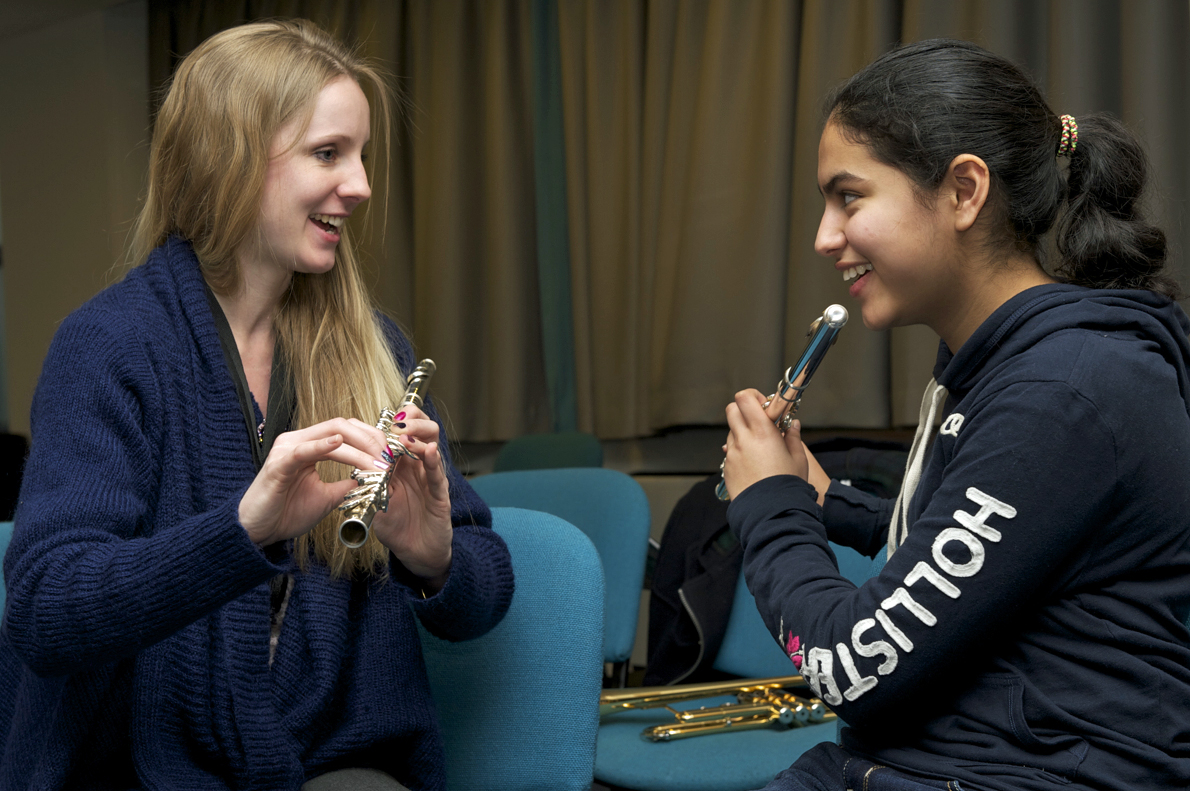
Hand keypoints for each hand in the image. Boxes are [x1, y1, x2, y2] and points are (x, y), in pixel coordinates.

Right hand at [240, 417, 392, 545]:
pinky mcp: (278, 464)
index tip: (391, 456)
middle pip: (342, 426)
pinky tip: (337, 444)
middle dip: (371, 440)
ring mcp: (287, 450)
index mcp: (310, 445)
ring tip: (377, 463)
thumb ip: (348, 484)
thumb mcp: (328, 497)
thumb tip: (374, 478)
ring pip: (330, 435)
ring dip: (358, 449)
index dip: (372, 439)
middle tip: (389, 460)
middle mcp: (298, 441)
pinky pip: (303, 450)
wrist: (258, 531)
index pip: (347, 430)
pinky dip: (321, 445)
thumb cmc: (287, 513)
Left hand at [369, 405, 453, 589]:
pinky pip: (439, 477)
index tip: (379, 418)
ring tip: (406, 434)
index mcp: (403, 465)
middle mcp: (420, 468)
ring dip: (420, 437)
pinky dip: (434, 463)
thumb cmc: (397, 525)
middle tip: (396, 421)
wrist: (416, 553)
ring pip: (432, 448)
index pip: (402, 434)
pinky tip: (429, 452)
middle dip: (410, 421)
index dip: (393, 423)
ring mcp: (432, 480)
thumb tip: (351, 465)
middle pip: (422, 432)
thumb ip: (368, 481)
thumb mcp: (377, 499)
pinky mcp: (441, 497)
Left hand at [723, 389, 808, 498]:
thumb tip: (792, 425)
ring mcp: (732, 454)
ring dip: (742, 433)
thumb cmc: (788, 485)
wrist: (772, 512)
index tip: (763, 404)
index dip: (752, 396)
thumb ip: (792, 437)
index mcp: (761, 431)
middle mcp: (743, 439)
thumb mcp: (798, 458)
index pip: (744, 398)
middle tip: (758, 421)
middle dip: (743, 410)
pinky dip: (739, 452)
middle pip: (732, 409)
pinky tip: (753, 464)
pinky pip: (731, 452)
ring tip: (759, 448)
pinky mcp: (727, 468)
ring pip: (731, 432)